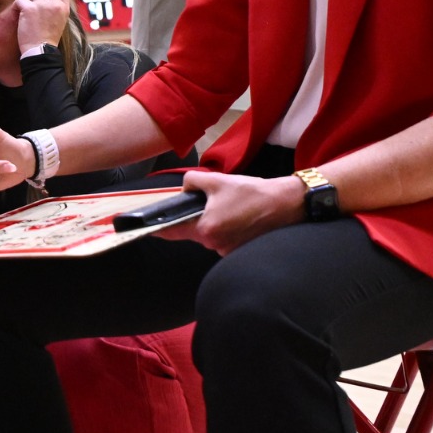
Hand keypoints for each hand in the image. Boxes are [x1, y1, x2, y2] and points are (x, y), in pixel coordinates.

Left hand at [13, 0, 71, 56]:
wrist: (41, 51)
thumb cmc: (47, 38)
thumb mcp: (60, 21)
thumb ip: (56, 7)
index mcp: (64, 7)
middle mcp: (55, 4)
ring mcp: (42, 6)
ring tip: (24, 4)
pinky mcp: (29, 9)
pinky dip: (16, 5)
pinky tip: (17, 13)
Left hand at [158, 171, 304, 254]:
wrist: (286, 204)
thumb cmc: (251, 192)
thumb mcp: (216, 180)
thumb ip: (191, 182)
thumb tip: (184, 189)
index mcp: (205, 228)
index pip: (172, 231)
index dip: (157, 229)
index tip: (146, 229)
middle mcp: (214, 244)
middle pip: (193, 231)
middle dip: (198, 217)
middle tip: (214, 202)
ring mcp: (228, 251)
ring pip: (210, 235)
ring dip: (214, 223)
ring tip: (232, 207)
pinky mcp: (240, 252)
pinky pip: (224, 239)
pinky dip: (227, 229)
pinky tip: (240, 216)